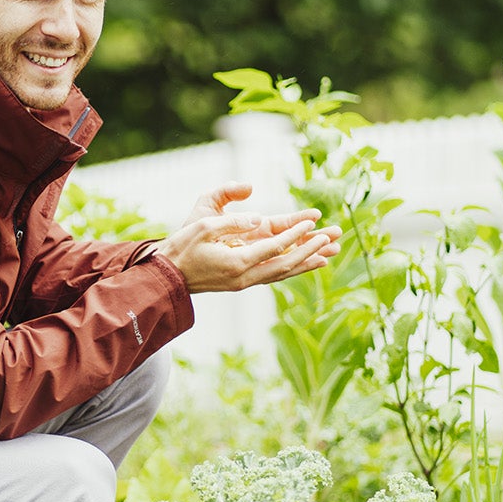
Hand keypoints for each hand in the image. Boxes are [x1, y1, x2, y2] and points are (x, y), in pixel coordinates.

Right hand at [153, 183, 341, 293]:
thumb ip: (232, 221)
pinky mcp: (244, 282)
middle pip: (287, 264)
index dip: (296, 234)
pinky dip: (293, 268)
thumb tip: (260, 219)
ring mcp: (245, 282)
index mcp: (236, 262)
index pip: (274, 247)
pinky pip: (275, 275)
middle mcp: (245, 276)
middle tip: (334, 237)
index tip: (313, 221)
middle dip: (312, 249)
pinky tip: (307, 263)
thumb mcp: (203, 225)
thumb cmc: (182, 247)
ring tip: (331, 253)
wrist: (168, 276)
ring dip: (308, 261)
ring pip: (284, 272)